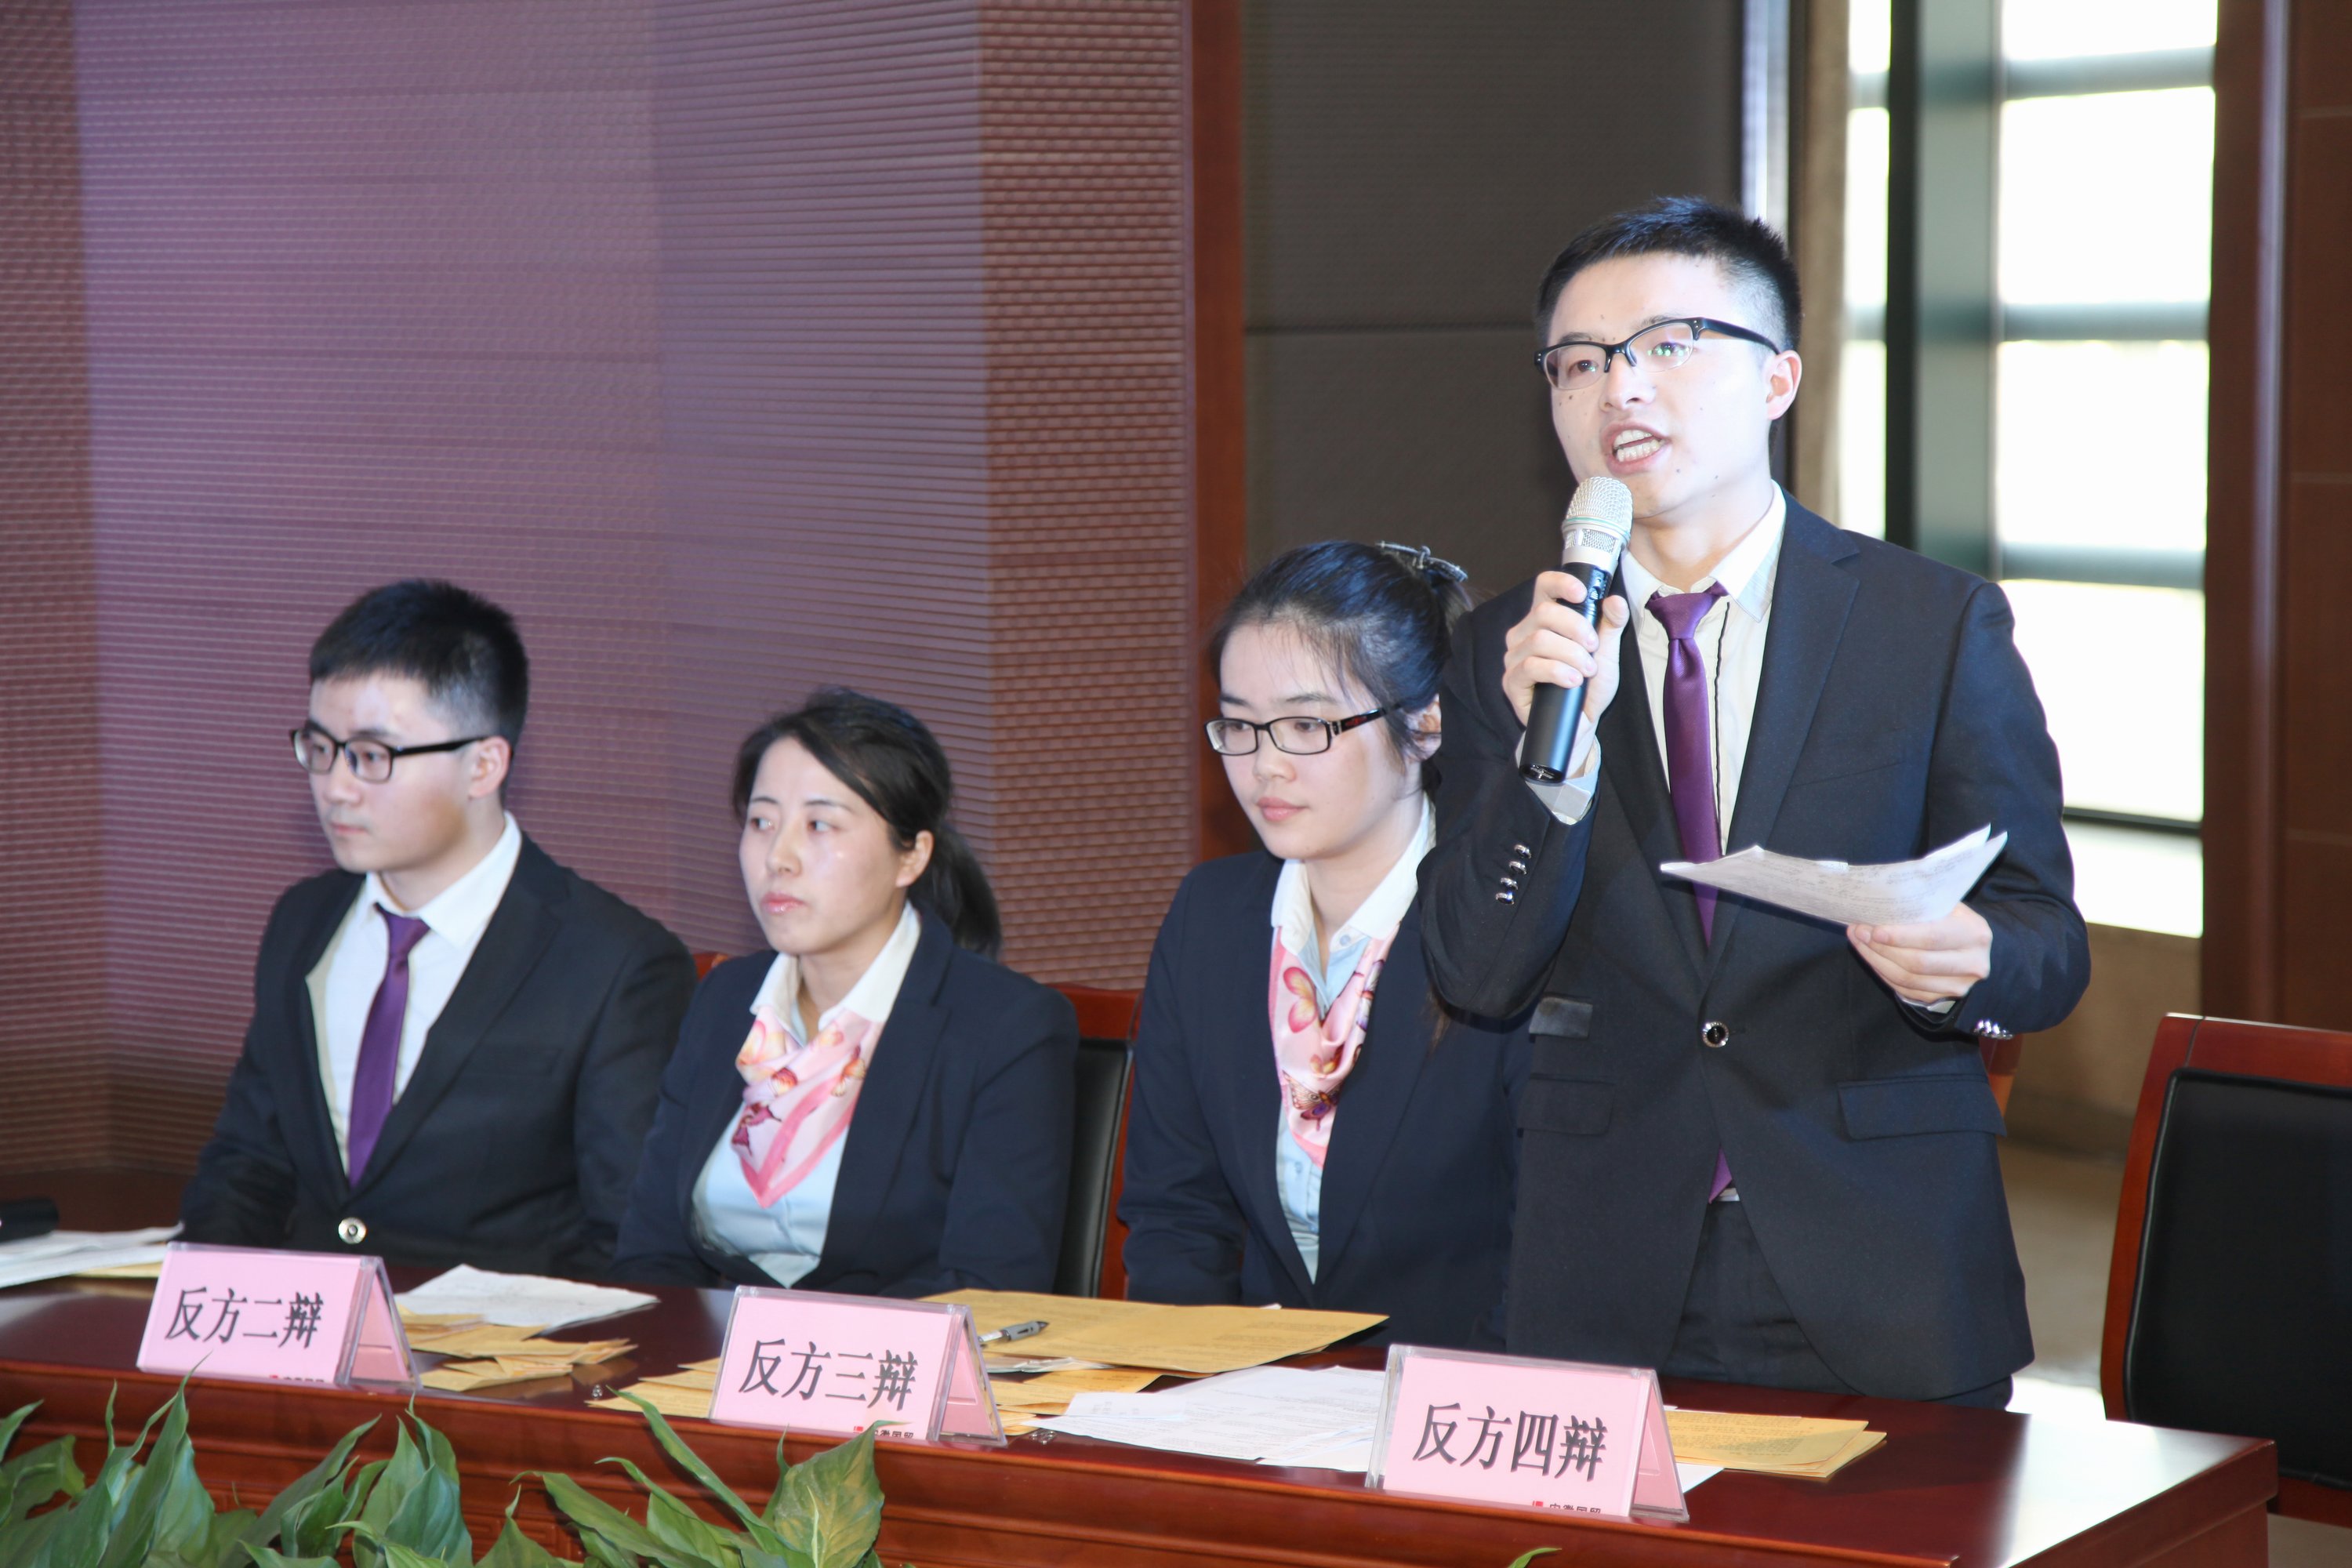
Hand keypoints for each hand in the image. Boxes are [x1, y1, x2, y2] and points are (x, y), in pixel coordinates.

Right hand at [1502, 571, 1631, 729]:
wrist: (1580, 725)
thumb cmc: (1589, 687)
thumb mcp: (1607, 654)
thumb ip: (1611, 625)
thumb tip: (1615, 601)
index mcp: (1545, 620)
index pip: (1544, 587)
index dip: (1560, 583)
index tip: (1583, 594)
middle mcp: (1524, 634)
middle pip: (1544, 612)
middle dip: (1576, 628)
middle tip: (1594, 647)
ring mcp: (1515, 658)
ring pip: (1539, 640)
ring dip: (1571, 654)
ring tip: (1586, 671)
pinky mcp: (1512, 681)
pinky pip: (1531, 667)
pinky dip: (1557, 672)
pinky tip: (1573, 681)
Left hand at [1847, 903, 1992, 1005]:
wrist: (1971, 948)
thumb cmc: (1952, 920)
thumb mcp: (1947, 905)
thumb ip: (1922, 904)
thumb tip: (1880, 901)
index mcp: (1974, 933)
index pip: (1931, 937)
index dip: (1899, 937)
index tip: (1873, 930)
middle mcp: (1972, 963)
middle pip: (1916, 962)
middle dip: (1881, 948)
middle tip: (1859, 932)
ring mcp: (1958, 985)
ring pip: (1907, 979)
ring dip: (1876, 960)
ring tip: (1859, 942)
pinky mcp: (1942, 998)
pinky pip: (1905, 989)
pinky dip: (1883, 972)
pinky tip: (1871, 957)